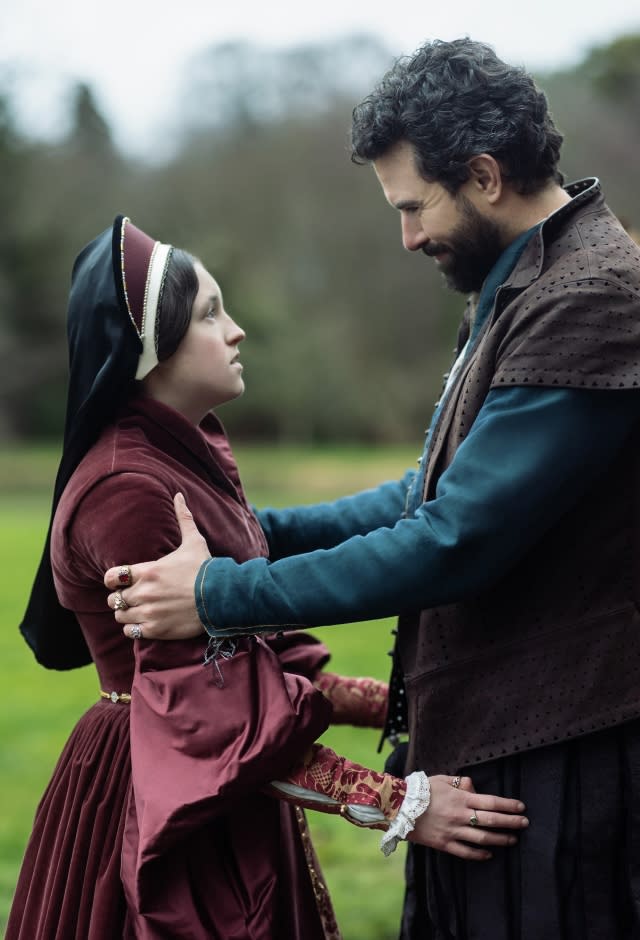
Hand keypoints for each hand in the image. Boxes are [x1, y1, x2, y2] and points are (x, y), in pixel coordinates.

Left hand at [104, 493, 209, 639]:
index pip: (112, 577)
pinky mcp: (156, 629)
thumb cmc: (205, 568)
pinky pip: (131, 631)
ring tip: (138, 610)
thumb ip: (183, 518)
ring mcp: (149, 612)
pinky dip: (134, 628)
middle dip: (122, 597)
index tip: (120, 581)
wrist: (221, 597)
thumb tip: (179, 495)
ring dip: (127, 613)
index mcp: (148, 570)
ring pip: (121, 616)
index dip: (113, 579)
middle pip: (115, 599)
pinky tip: (144, 623)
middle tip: (133, 597)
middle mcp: (144, 592)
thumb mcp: (194, 541)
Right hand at [408, 775, 528, 860]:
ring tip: (512, 839)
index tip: (521, 808)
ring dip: (500, 839)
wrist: (399, 806)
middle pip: (491, 821)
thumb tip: (474, 786)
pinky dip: (480, 854)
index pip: (491, 802)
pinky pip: (466, 852)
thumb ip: (460, 783)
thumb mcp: (442, 779)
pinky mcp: (444, 844)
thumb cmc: (421, 790)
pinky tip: (490, 853)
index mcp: (460, 799)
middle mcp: (460, 816)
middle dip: (511, 823)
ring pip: (482, 839)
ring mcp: (453, 832)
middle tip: (524, 824)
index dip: (508, 805)